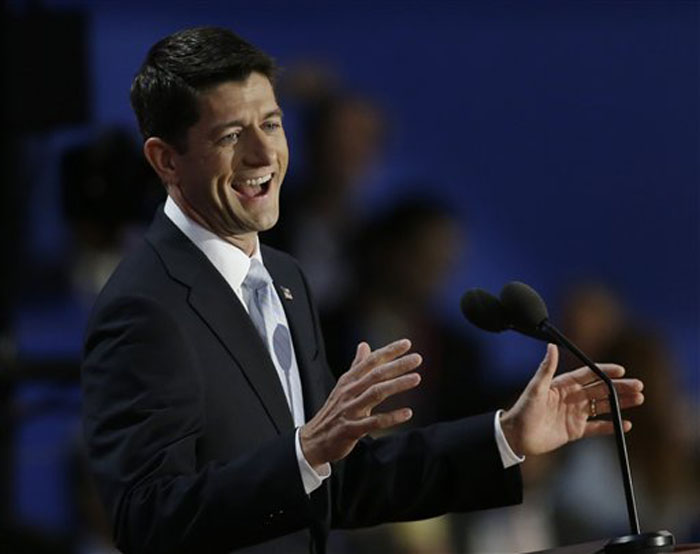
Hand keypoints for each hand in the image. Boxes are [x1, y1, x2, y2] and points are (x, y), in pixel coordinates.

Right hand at [300, 339, 421, 469]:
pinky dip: (391, 417)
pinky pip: (374, 422)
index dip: (388, 351)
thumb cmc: (333, 412)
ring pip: (375, 393)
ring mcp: (350, 410)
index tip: (406, 343)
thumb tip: (364, 345)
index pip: (370, 361)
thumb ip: (356, 365)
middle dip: (397, 365)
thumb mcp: (343, 386)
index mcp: (348, 381)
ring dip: (396, 385)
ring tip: (416, 378)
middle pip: (375, 374)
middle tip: (416, 359)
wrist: (314, 440)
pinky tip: (407, 413)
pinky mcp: (352, 429)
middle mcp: (349, 392)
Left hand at [500, 344, 644, 456]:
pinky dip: (612, 425)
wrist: (516, 437)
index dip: (605, 371)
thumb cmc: (523, 410)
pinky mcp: (575, 431)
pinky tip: (625, 424)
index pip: (589, 375)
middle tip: (639, 386)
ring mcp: (575, 414)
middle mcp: (571, 397)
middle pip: (600, 390)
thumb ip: (546, 369)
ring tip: (638, 399)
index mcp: (563, 385)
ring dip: (620, 403)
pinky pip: (598, 427)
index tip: (621, 369)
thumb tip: (552, 346)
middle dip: (619, 387)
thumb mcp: (535, 388)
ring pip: (603, 406)